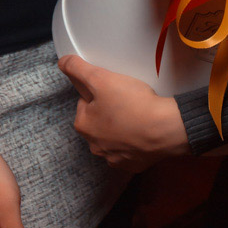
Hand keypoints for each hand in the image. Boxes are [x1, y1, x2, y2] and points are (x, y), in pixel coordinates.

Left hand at [57, 55, 190, 171]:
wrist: (165, 129)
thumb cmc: (132, 104)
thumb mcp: (101, 79)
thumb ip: (78, 69)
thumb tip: (63, 62)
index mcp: (83, 126)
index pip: (85, 102)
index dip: (99, 91)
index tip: (114, 89)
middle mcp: (95, 147)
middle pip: (98, 120)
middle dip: (109, 110)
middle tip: (127, 99)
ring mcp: (114, 159)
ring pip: (114, 136)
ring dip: (121, 126)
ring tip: (138, 113)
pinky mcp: (133, 165)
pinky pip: (130, 149)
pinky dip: (135, 140)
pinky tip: (144, 130)